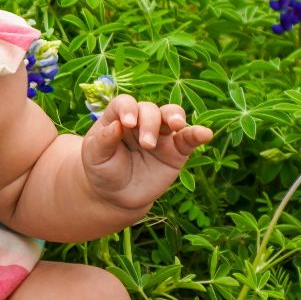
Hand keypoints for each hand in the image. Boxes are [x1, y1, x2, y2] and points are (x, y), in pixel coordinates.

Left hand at [81, 94, 213, 210]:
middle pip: (150, 109)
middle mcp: (142, 121)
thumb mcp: (95, 156)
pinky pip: (189, 139)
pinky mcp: (177, 150)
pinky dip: (198, 134)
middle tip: (146, 144)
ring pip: (172, 115)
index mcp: (119, 117)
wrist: (117, 196)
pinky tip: (205, 134)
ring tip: (177, 125)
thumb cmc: (103, 170)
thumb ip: (103, 140)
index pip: (125, 103)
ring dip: (175, 117)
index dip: (128, 108)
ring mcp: (162, 134)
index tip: (127, 123)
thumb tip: (116, 124)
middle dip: (150, 123)